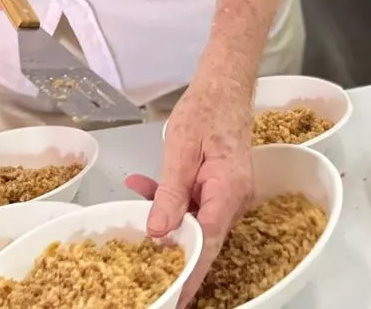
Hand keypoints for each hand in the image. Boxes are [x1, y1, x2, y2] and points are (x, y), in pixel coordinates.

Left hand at [124, 70, 254, 305]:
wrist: (225, 83)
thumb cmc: (206, 108)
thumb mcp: (180, 149)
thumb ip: (169, 192)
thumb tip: (159, 232)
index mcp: (228, 189)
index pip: (208, 242)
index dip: (190, 271)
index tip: (176, 296)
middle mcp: (234, 198)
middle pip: (202, 237)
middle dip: (170, 246)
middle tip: (141, 261)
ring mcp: (229, 195)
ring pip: (194, 219)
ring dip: (164, 213)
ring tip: (136, 196)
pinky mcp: (220, 188)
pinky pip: (194, 203)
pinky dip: (170, 198)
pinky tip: (144, 186)